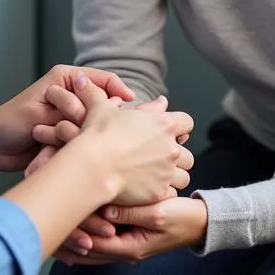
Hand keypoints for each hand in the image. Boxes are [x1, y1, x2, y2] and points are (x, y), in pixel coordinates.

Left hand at [0, 64, 135, 172]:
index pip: (102, 80)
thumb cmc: (11, 122)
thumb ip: (75, 109)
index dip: (119, 91)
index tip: (132, 106)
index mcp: (65, 79)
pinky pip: (81, 145)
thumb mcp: (45, 111)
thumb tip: (107, 107)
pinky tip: (54, 158)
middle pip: (101, 106)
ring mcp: (70, 118)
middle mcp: (70, 96)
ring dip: (81, 141)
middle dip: (98, 123)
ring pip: (92, 129)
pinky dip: (73, 153)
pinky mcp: (67, 137)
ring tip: (61, 148)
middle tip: (93, 135)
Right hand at [26, 96, 193, 252]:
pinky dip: (161, 192)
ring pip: (183, 176)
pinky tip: (146, 189)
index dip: (177, 126)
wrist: (93, 165)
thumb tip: (86, 79)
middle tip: (157, 156)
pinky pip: (170, 194)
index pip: (187, 122)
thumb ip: (103, 93)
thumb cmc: (98, 134)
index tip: (165, 131)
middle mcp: (171, 148)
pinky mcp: (159, 192)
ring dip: (172, 176)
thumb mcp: (101, 107)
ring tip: (154, 175)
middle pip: (188, 154)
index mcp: (163, 124)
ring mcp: (167, 172)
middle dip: (176, 155)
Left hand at [54, 196, 207, 265]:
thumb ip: (131, 212)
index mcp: (129, 247)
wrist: (196, 223)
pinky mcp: (123, 236)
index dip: (74, 231)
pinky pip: (97, 239)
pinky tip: (70, 223)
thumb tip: (105, 208)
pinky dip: (83, 233)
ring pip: (89, 248)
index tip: (57, 217)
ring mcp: (122, 245)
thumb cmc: (179, 217)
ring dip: (71, 237)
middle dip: (66, 239)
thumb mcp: (157, 213)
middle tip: (43, 224)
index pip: (93, 243)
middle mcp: (122, 250)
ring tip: (49, 224)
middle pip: (86, 250)